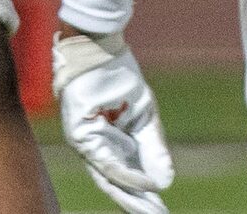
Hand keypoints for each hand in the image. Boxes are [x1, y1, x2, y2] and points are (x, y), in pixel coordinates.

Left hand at [54, 30, 172, 213]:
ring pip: (109, 177)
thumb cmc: (117, 77)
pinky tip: (143, 183)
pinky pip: (106, 160)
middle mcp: (94, 146)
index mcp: (108, 142)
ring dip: (132, 195)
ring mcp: (85, 141)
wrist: (97, 47)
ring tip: (152, 210)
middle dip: (137, 202)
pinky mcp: (80, 133)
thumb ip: (152, 147)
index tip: (160, 209)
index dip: (141, 194)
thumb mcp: (144, 116)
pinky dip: (126, 173)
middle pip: (115, 182)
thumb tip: (166, 180)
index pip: (124, 175)